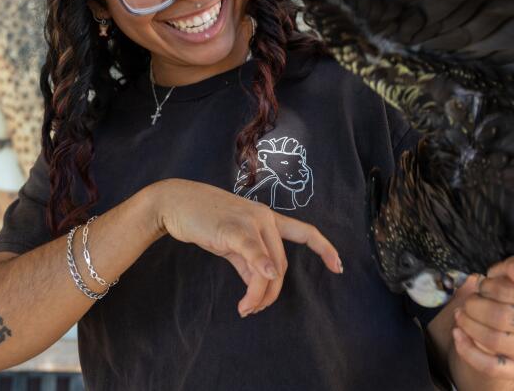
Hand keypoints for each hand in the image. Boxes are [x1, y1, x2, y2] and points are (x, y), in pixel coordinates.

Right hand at [149, 178, 342, 316]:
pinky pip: (253, 253)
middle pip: (281, 263)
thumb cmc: (204, 221)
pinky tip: (257, 290)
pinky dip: (260, 270)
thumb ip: (249, 262)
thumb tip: (260, 285)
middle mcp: (264, 217)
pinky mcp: (233, 229)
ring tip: (246, 309)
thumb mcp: (232, 243)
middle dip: (270, 292)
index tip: (338, 267)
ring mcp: (250, 221)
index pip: (304, 232)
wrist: (175, 203)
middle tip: (253, 309)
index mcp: (267, 218)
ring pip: (268, 266)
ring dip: (259, 294)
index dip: (324, 249)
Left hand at [449, 256, 513, 380]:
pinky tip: (459, 335)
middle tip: (468, 302)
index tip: (483, 284)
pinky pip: (490, 364)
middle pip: (505, 314)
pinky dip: (467, 348)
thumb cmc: (498, 304)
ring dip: (469, 324)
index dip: (497, 284)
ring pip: (496, 338)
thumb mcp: (501, 280)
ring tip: (461, 316)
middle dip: (477, 305)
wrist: (490, 343)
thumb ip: (510, 268)